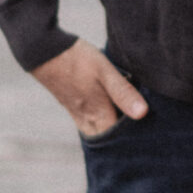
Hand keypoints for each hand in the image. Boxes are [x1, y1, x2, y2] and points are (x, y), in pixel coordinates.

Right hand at [32, 39, 148, 138]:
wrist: (43, 52)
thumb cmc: (77, 60)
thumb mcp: (105, 71)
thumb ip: (123, 92)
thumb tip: (143, 114)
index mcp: (97, 114)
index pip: (118, 139)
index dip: (134, 139)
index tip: (148, 134)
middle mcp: (86, 119)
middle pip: (107, 140)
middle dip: (122, 140)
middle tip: (141, 133)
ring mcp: (77, 113)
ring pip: (97, 132)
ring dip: (111, 132)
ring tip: (128, 125)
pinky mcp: (71, 105)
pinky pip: (89, 123)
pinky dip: (101, 123)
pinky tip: (110, 113)